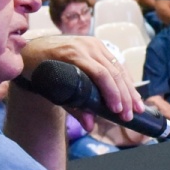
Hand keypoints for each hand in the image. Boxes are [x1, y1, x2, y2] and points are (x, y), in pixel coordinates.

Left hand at [20, 34, 140, 130]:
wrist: (31, 48)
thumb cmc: (38, 70)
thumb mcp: (50, 89)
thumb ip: (72, 106)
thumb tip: (90, 125)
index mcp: (73, 54)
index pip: (100, 74)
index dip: (112, 93)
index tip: (116, 110)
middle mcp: (86, 46)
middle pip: (113, 72)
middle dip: (125, 95)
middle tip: (130, 115)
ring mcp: (93, 43)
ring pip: (118, 67)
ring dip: (130, 89)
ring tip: (138, 107)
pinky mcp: (98, 45)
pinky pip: (116, 62)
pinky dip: (125, 79)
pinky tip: (132, 93)